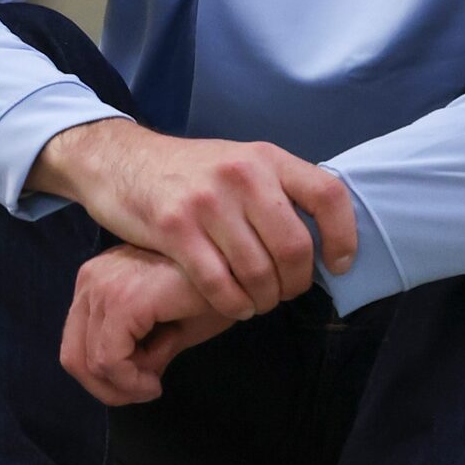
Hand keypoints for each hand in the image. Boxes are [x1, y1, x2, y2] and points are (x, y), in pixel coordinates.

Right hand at [32, 120, 355, 321]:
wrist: (122, 161)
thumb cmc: (187, 172)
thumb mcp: (238, 162)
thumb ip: (275, 190)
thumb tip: (319, 240)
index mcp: (266, 157)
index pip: (327, 195)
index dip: (343, 236)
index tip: (338, 264)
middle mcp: (241, 174)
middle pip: (293, 246)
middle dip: (295, 283)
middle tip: (285, 293)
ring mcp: (207, 201)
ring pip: (258, 270)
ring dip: (264, 299)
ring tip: (258, 302)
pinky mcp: (175, 227)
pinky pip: (218, 282)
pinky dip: (233, 304)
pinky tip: (234, 306)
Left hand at [60, 245, 234, 405]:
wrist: (246, 271)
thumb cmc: (215, 293)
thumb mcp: (167, 330)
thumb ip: (138, 353)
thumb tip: (124, 385)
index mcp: (97, 279)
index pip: (75, 344)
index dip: (104, 379)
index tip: (142, 384)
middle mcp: (92, 277)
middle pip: (73, 357)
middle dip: (109, 389)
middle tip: (145, 393)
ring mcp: (103, 286)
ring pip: (89, 364)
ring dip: (124, 386)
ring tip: (156, 383)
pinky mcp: (123, 300)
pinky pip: (109, 361)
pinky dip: (131, 382)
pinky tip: (155, 383)